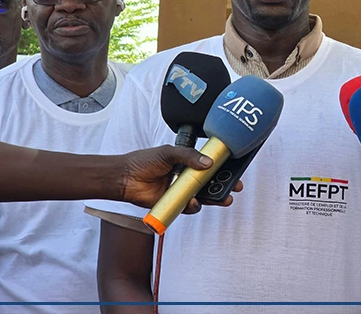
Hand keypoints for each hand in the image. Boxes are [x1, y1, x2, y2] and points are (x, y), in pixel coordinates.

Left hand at [117, 145, 242, 213]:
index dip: (222, 169)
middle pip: (209, 183)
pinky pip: (189, 208)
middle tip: (234, 188)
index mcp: (186, 162)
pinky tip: (193, 202)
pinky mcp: (174, 204)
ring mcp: (181, 191)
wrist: (125, 177)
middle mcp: (185, 177)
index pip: (208, 165)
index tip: (235, 170)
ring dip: (213, 199)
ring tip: (222, 199)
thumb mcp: (168, 152)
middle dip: (223, 186)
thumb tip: (208, 163)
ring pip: (202, 197)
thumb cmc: (144, 161)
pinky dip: (194, 206)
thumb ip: (188, 156)